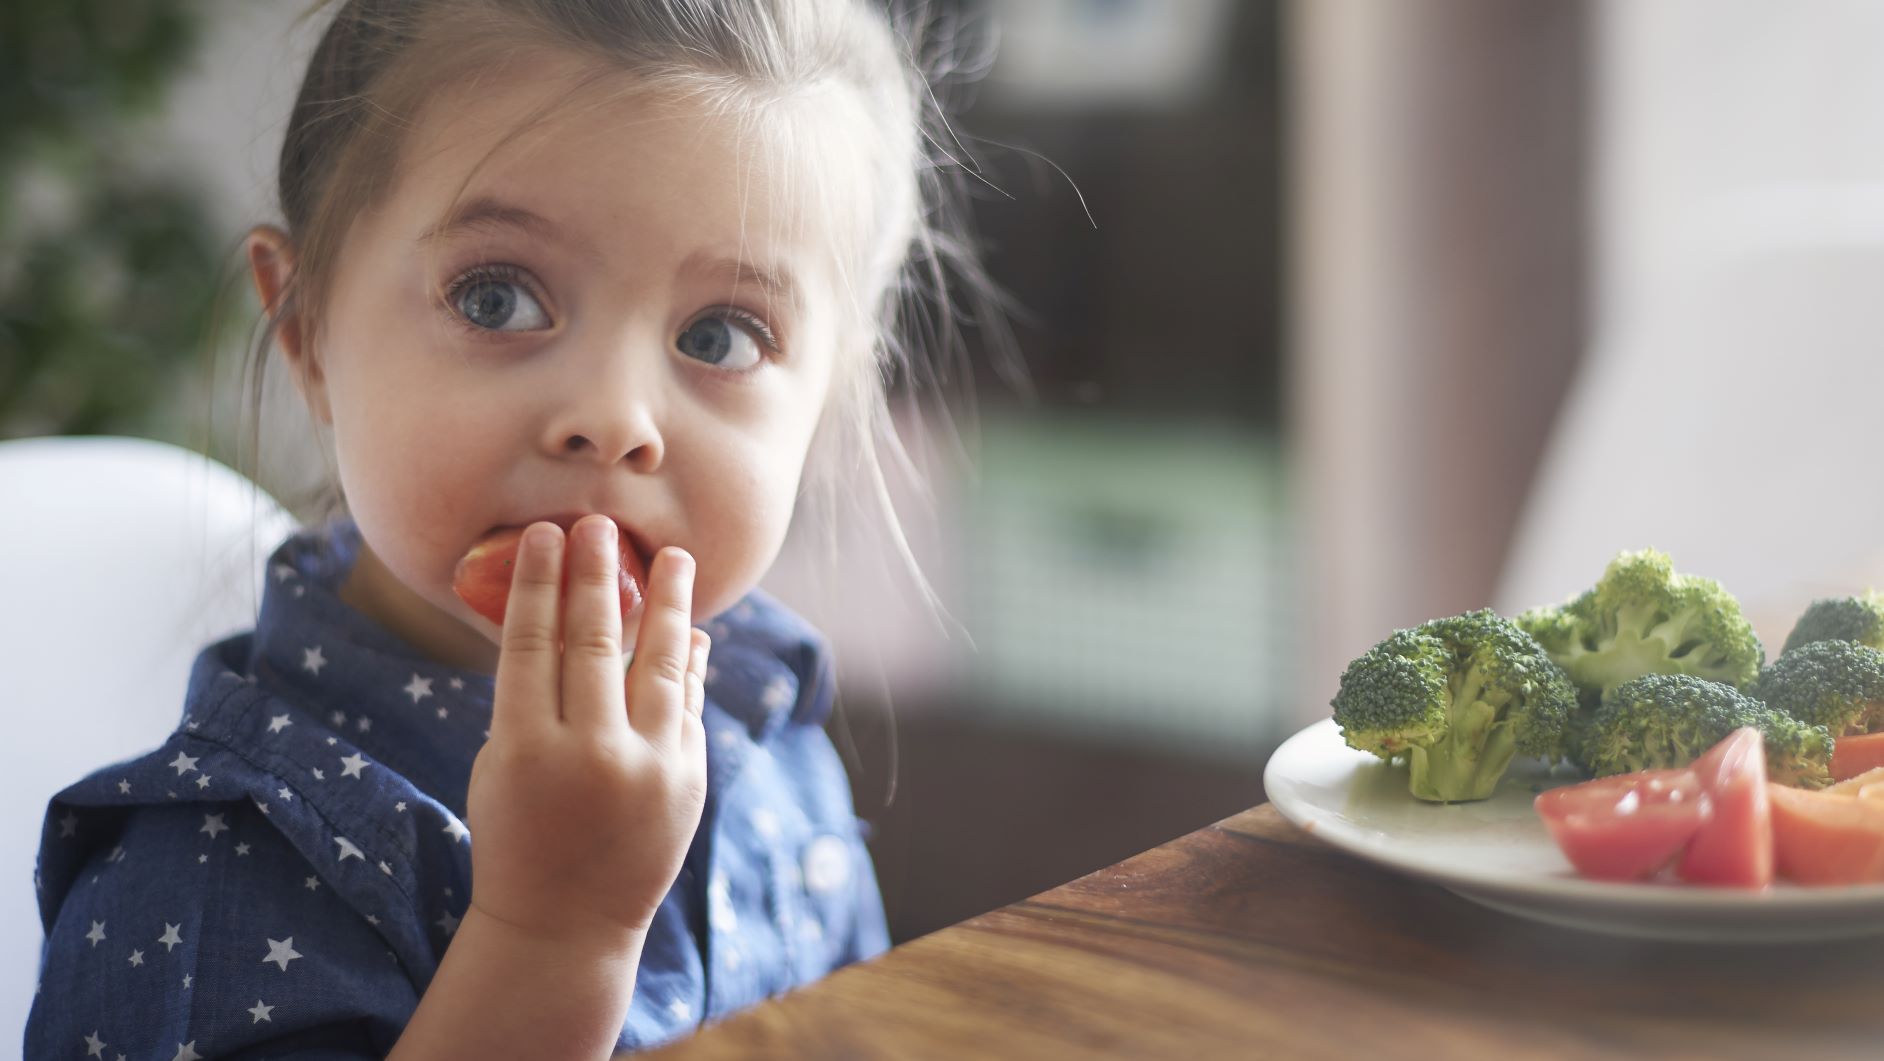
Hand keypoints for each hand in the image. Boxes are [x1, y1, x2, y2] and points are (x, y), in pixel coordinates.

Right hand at [464, 515, 709, 947]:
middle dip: (597, 576)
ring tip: (675, 557)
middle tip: (601, 525)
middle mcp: (589, 755)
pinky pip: (689, 705)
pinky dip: (690, 665)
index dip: (540, 583)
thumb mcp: (501, 767)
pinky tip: (691, 630)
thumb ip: (532, 700)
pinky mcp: (687, 781)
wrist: (565, 924)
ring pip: (661, 665)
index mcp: (524, 750)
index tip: (546, 535)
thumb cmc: (517, 834)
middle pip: (594, 643)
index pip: (532, 644)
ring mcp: (646, 769)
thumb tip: (569, 621)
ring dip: (668, 605)